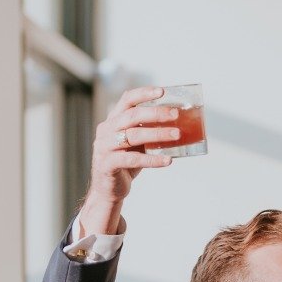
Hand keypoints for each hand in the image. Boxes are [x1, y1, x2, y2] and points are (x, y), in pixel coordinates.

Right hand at [79, 87, 183, 232]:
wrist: (108, 190)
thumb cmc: (125, 164)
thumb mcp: (136, 145)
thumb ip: (148, 133)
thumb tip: (177, 126)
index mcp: (113, 121)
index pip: (127, 100)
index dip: (144, 94)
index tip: (162, 91)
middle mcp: (106, 130)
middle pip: (132, 116)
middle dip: (155, 113)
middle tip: (175, 115)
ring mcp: (104, 147)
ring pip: (133, 136)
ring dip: (157, 134)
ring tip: (177, 135)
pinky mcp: (108, 164)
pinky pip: (133, 159)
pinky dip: (152, 160)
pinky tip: (168, 160)